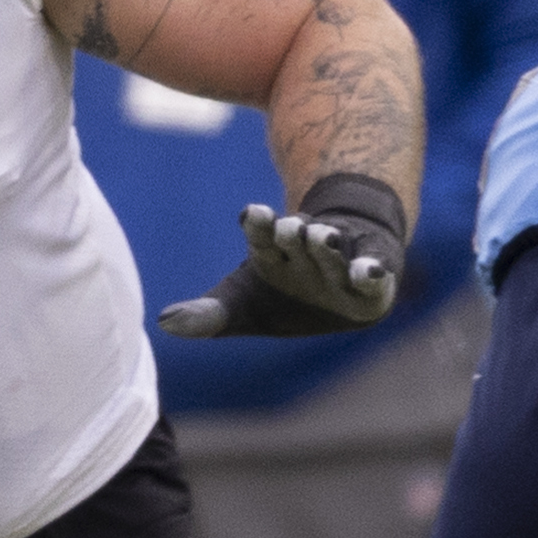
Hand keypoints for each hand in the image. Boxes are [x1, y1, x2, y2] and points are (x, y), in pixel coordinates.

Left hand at [157, 173, 406, 338]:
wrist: (348, 277)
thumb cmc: (290, 292)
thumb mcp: (243, 305)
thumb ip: (208, 316)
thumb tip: (163, 322)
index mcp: (272, 249)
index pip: (261, 232)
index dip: (258, 223)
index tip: (254, 214)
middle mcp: (305, 247)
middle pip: (297, 236)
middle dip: (291, 232)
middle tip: (289, 227)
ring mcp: (341, 258)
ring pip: (332, 245)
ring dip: (326, 241)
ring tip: (321, 236)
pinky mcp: (374, 273)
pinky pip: (373, 271)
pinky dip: (371, 271)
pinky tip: (368, 273)